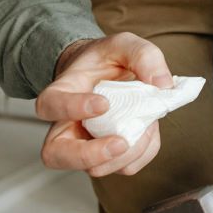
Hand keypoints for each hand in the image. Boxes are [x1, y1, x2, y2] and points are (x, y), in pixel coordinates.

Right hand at [35, 32, 173, 176]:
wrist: (110, 73)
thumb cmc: (109, 60)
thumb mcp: (125, 44)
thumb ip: (144, 55)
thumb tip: (162, 85)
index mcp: (63, 91)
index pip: (50, 105)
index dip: (72, 108)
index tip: (103, 103)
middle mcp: (66, 123)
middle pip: (55, 154)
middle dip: (89, 155)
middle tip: (119, 143)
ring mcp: (85, 143)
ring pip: (93, 168)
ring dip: (125, 155)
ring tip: (144, 127)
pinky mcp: (108, 154)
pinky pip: (123, 167)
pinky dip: (142, 154)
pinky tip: (148, 132)